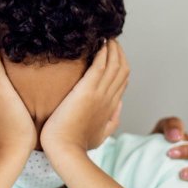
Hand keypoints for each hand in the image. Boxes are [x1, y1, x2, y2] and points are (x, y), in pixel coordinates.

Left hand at [41, 39, 128, 157]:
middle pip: (122, 68)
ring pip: (115, 64)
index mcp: (111, 107)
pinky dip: (103, 51)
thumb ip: (112, 120)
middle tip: (110, 39)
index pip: (122, 80)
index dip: (120, 64)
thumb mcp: (101, 134)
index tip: (113, 54)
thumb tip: (118, 106)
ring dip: (112, 47)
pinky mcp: (87, 91)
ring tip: (106, 35)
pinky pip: (101, 65)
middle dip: (118, 52)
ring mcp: (100, 94)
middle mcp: (109, 98)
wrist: (65, 151)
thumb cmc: (77, 145)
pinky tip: (100, 41)